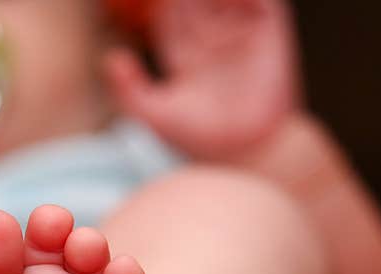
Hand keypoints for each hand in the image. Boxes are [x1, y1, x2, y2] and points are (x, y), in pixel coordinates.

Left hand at [105, 0, 299, 158]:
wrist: (242, 151)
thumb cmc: (197, 140)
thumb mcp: (153, 114)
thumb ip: (127, 88)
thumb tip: (111, 57)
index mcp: (186, 54)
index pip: (172, 11)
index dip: (165, 2)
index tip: (154, 0)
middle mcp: (214, 40)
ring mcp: (241, 34)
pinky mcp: (268, 33)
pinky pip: (261, 0)